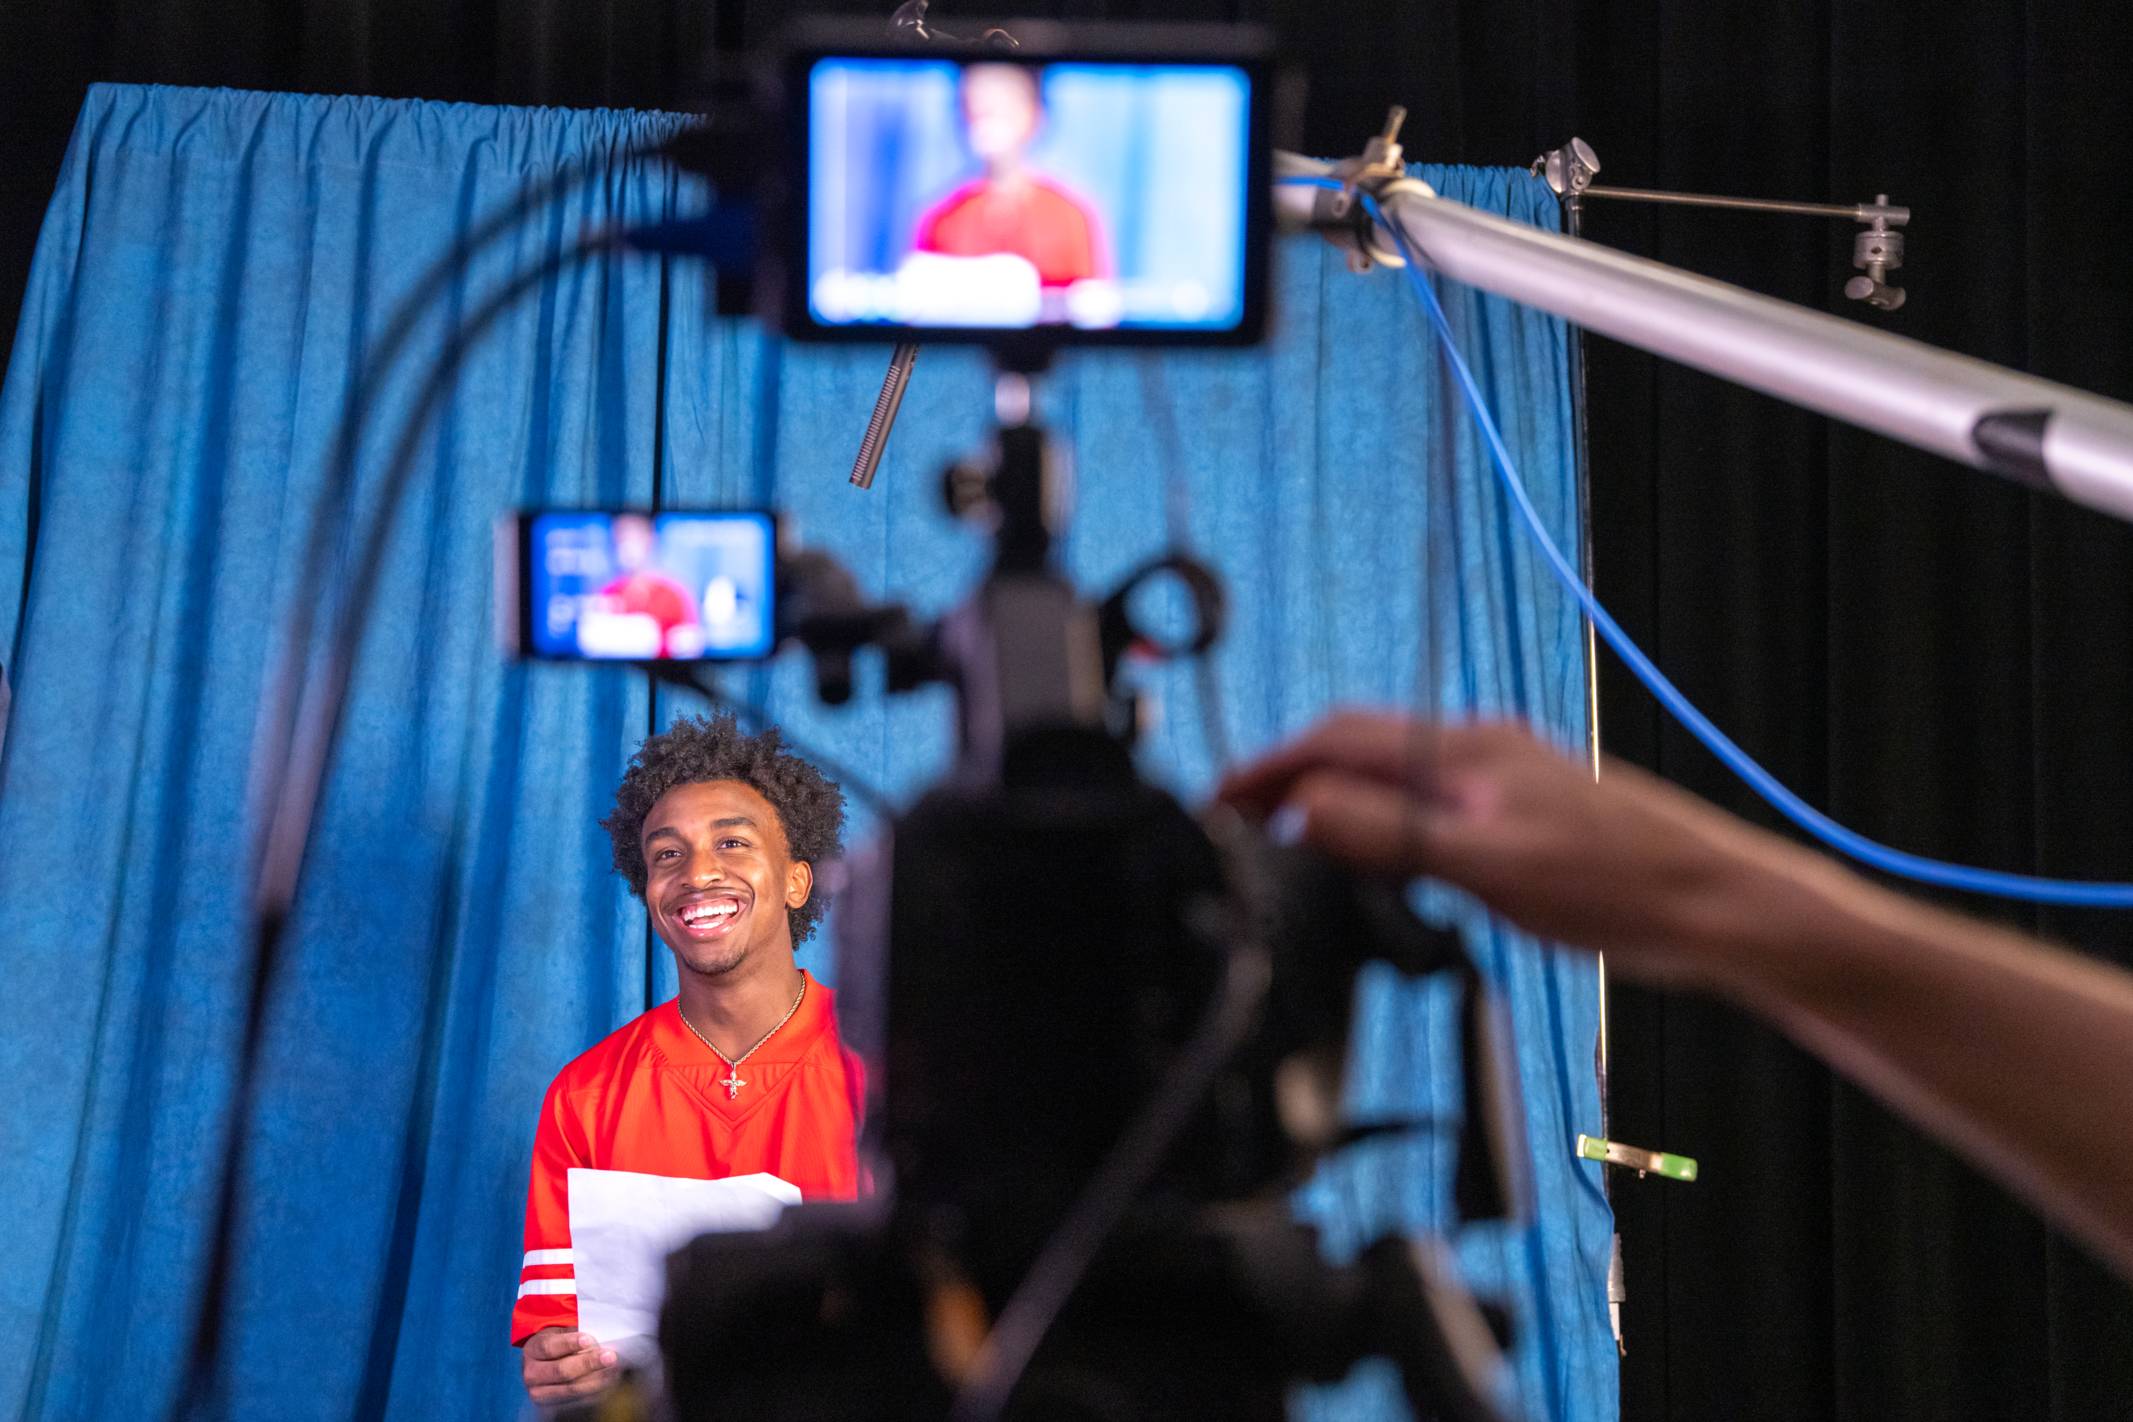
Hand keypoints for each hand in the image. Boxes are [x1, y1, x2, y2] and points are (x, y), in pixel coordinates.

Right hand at [521, 1327, 617, 1405]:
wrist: (545, 1365)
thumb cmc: (558, 1343)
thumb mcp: (561, 1332)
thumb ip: (576, 1334)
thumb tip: (600, 1336)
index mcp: (533, 1350)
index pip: (550, 1347)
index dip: (569, 1343)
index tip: (589, 1340)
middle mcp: (532, 1374)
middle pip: (561, 1371)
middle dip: (588, 1363)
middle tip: (610, 1356)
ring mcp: (540, 1393)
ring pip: (571, 1389)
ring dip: (596, 1379)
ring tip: (614, 1369)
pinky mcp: (551, 1406)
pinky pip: (577, 1401)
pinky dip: (596, 1391)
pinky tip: (609, 1381)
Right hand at [1218, 712, 1837, 986]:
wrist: (1713, 908)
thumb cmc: (1618, 887)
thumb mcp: (1488, 866)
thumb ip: (1390, 834)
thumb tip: (1304, 809)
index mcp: (1464, 750)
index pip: (1334, 740)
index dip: (1267, 769)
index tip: (1217, 803)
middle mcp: (1481, 749)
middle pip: (1357, 747)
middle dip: (1289, 779)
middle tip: (1239, 827)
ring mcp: (1505, 779)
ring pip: (1391, 776)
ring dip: (1332, 802)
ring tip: (1290, 848)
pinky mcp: (1525, 812)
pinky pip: (1426, 804)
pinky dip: (1379, 825)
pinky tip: (1382, 870)